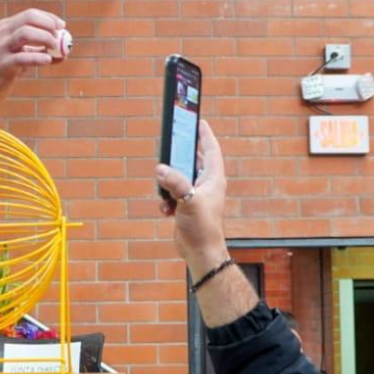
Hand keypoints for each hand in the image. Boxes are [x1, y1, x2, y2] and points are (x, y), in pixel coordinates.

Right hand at [0, 9, 66, 98]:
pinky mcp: (3, 64)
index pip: (30, 14)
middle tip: (59, 35)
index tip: (61, 25)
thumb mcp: (22, 54)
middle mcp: (2, 33)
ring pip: (25, 33)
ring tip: (54, 47)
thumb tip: (64, 53)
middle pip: (28, 19)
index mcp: (6, 26)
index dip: (48, 18)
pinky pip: (23, 57)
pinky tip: (48, 61)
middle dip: (48, 25)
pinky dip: (38, 58)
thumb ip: (41, 51)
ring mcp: (1, 48)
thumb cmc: (6, 66)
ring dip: (44, 38)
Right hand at [155, 120, 228, 274]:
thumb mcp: (188, 200)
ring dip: (169, 184)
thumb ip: (174, 182)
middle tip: (170, 149)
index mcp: (213, 178)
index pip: (210, 150)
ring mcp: (197, 195)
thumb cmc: (202, 227)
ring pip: (179, 178)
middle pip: (192, 162)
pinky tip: (166, 210)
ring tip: (165, 191)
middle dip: (180, 158)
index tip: (199, 121)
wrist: (200, 253)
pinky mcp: (187, 206)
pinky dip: (167, 200)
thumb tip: (160, 169)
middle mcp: (207, 184)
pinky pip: (173, 195)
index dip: (204, 134)